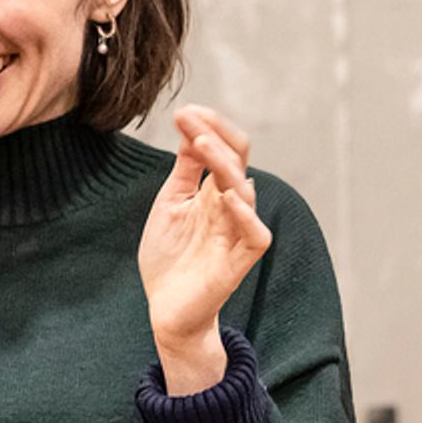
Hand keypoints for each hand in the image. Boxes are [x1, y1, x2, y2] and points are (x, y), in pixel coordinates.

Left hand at [137, 105, 271, 393]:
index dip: (210, 128)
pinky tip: (228, 197)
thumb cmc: (170, 259)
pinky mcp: (239, 262)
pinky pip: (256, 235)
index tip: (184, 112)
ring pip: (244, 191)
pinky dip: (246, 215)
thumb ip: (184, 170)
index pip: (226, 149)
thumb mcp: (171, 204)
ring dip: (223, 166)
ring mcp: (236, 233)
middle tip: (191, 118)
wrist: (165, 310)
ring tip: (201, 145)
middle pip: (237, 162)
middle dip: (215, 137)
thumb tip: (191, 127)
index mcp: (213, 192)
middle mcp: (229, 207)